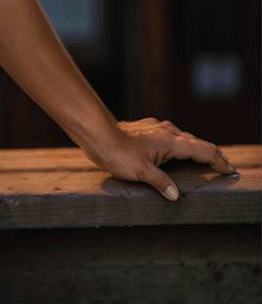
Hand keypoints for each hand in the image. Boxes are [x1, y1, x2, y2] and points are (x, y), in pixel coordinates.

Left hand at [80, 116, 237, 200]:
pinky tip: (170, 152)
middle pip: (195, 142)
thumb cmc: (117, 151)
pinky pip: (167, 136)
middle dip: (209, 154)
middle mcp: (166, 132)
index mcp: (171, 142)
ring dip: (192, 148)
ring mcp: (154, 128)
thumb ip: (161, 183)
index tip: (228, 170)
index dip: (218, 160)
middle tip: (220, 166)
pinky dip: (176, 145)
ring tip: (199, 160)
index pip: (204, 150)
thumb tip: (175, 196)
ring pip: (180, 138)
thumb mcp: (142, 172)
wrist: (95, 131)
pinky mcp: (143, 129)